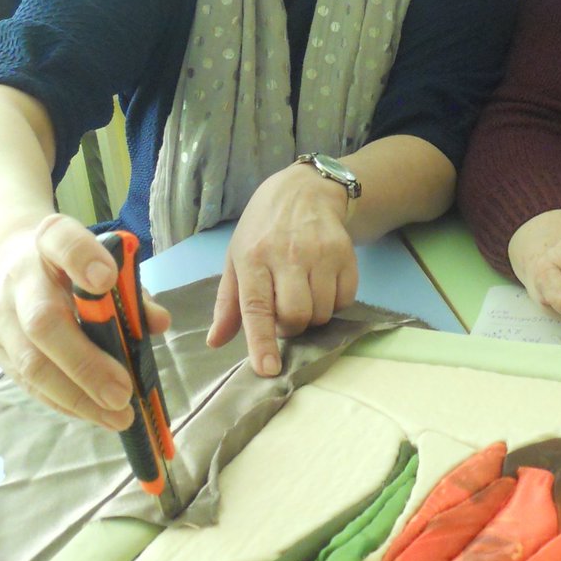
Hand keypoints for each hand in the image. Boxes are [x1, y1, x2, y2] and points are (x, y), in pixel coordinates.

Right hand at [0, 213, 170, 428]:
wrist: (9, 261)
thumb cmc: (72, 265)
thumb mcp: (102, 261)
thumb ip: (131, 289)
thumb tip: (159, 322)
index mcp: (50, 242)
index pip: (62, 241)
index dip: (82, 259)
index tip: (106, 278)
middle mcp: (20, 279)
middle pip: (43, 321)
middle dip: (85, 362)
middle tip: (123, 392)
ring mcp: (2, 318)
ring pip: (32, 363)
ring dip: (77, 396)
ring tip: (118, 416)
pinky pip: (29, 383)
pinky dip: (65, 401)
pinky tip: (95, 414)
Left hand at [209, 162, 358, 375]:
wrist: (303, 190)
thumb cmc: (262, 229)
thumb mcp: (236, 258)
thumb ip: (228, 302)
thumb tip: (215, 342)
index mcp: (252, 258)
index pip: (257, 307)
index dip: (262, 342)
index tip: (268, 369)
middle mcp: (287, 254)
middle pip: (296, 315)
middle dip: (291, 327)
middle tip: (284, 314)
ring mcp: (320, 252)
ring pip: (322, 312)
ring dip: (312, 316)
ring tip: (303, 295)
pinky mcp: (345, 252)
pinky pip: (345, 299)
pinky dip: (334, 303)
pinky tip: (323, 286)